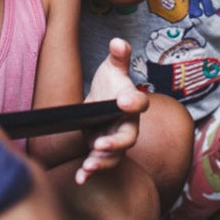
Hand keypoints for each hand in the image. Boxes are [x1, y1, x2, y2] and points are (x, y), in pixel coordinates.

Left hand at [77, 38, 148, 184]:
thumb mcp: (113, 67)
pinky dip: (90, 173)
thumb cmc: (112, 85)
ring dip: (101, 162)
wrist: (104, 103)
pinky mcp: (101, 150)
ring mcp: (115, 140)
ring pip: (113, 156)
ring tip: (88, 166)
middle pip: (127, 138)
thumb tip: (118, 41)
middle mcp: (127, 126)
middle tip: (101, 144)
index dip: (134, 102)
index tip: (125, 100)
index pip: (139, 103)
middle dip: (115, 143)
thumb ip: (118, 56)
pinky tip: (80, 178)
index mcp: (131, 104)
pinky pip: (99, 164)